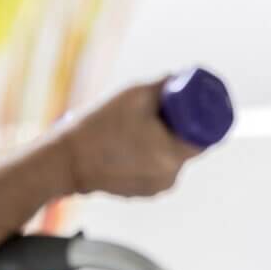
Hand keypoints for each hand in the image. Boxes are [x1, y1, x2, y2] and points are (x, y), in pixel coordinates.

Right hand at [53, 79, 200, 196]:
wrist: (64, 162)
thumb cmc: (98, 126)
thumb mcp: (134, 95)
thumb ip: (164, 84)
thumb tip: (182, 76)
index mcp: (173, 154)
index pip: (206, 137)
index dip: (206, 119)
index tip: (199, 107)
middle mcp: (170, 176)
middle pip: (188, 147)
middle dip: (181, 128)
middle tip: (165, 112)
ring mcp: (156, 188)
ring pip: (173, 159)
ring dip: (166, 143)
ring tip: (143, 128)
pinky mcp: (143, 194)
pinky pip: (158, 170)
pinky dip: (153, 157)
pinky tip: (135, 145)